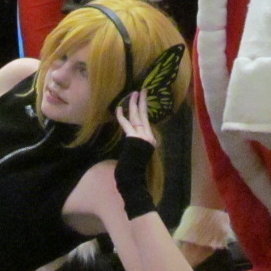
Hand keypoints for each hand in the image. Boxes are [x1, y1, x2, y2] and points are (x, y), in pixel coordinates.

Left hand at [114, 94, 157, 219]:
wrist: (133, 178)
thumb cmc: (135, 170)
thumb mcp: (139, 156)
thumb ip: (139, 146)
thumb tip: (135, 139)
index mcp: (150, 141)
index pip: (147, 122)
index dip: (145, 110)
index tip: (143, 101)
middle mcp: (148, 137)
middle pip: (145, 116)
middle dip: (142, 102)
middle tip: (142, 91)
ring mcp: (142, 137)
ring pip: (137, 116)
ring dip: (134, 104)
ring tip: (134, 93)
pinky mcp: (134, 138)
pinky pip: (126, 123)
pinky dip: (122, 115)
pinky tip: (119, 107)